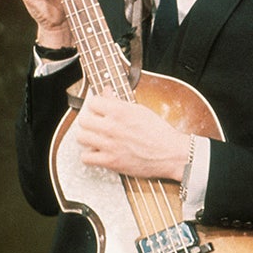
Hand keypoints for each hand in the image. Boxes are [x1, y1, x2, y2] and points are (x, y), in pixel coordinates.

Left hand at [73, 89, 188, 180]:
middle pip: (83, 120)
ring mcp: (109, 144)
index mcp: (120, 111)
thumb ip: (119, 101)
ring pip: (81, 137)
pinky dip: (91, 156)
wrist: (170, 154)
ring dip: (88, 138)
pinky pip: (86, 157)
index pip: (93, 102)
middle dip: (90, 121)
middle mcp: (112, 126)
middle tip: (97, 125)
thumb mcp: (140, 110)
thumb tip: (106, 91)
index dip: (97, 106)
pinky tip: (99, 152)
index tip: (100, 110)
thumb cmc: (159, 132)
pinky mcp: (110, 161)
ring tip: (97, 139)